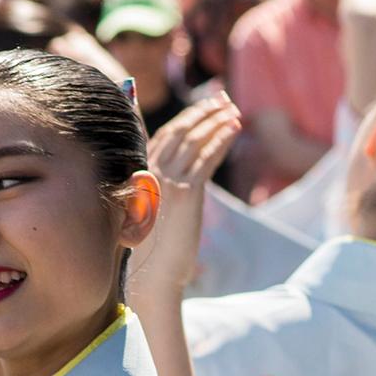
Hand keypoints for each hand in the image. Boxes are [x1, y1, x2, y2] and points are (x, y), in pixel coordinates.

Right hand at [127, 95, 242, 298]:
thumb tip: (179, 185)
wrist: (153, 276)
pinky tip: (235, 129)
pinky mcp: (187, 192)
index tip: (204, 107)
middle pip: (179, 131)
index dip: (185, 119)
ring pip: (194, 140)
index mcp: (140, 175)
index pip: (164, 137)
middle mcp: (150, 172)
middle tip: (222, 99)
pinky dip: (221, 139)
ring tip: (233, 110)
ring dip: (215, 121)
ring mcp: (168, 180)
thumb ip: (161, 192)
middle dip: (202, 112)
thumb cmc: (152, 253)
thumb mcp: (153, 215)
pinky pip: (206, 157)